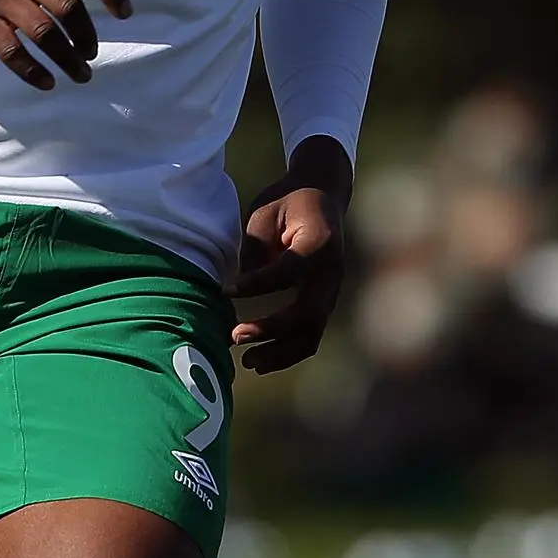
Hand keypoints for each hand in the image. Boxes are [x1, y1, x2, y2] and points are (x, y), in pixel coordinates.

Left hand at [226, 139, 350, 373]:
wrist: (322, 196)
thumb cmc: (288, 202)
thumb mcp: (266, 213)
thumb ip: (256, 249)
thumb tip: (238, 289)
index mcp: (319, 242)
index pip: (287, 272)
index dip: (255, 285)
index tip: (224, 291)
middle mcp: (333, 272)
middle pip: (306, 313)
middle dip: (270, 330)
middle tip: (234, 337)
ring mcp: (333, 290)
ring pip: (312, 333)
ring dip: (281, 352)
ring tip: (248, 362)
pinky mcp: (326, 302)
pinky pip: (311, 334)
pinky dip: (288, 351)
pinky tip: (263, 359)